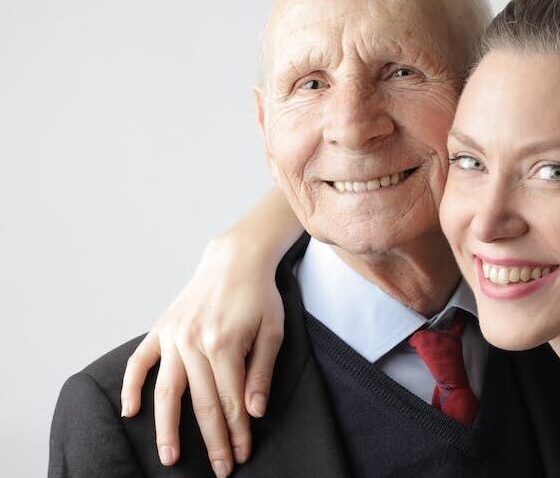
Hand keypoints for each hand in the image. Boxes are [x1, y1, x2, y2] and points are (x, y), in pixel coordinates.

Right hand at [120, 234, 284, 476]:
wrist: (235, 259)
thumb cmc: (259, 295)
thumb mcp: (273, 330)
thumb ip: (261, 371)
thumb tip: (253, 412)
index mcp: (225, 344)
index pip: (231, 401)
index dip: (237, 432)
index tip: (242, 456)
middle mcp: (194, 342)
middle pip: (203, 403)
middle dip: (213, 440)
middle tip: (220, 469)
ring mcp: (173, 336)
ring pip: (166, 391)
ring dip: (167, 428)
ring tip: (170, 457)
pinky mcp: (160, 328)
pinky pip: (139, 361)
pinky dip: (131, 386)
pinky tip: (130, 412)